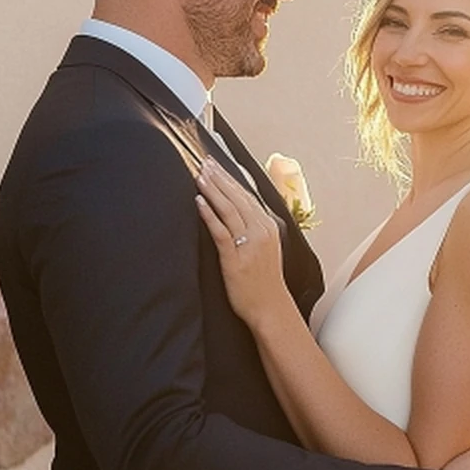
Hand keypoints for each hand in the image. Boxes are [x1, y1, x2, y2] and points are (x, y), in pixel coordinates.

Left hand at [195, 158, 288, 327]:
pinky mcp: (235, 258)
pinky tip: (199, 202)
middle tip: (204, 162)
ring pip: (229, 209)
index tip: (216, 164)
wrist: (270, 308)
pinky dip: (209, 214)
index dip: (230, 178)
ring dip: (213, 190)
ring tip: (200, 175)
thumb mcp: (266, 248)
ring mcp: (248, 244)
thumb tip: (239, 211)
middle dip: (219, 177)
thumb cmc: (265, 281)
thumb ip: (255, 228)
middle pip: (237, 197)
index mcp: (268, 226)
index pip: (246, 195)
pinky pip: (221, 231)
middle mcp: (261, 231)